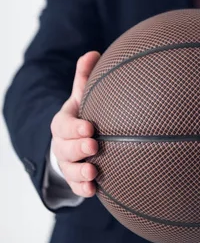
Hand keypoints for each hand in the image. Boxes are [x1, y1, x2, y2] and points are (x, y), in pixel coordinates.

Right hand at [50, 51, 99, 197]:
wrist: (75, 140)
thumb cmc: (82, 114)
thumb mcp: (81, 96)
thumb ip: (85, 78)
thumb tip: (93, 53)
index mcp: (63, 122)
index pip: (64, 125)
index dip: (75, 127)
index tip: (90, 127)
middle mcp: (62, 144)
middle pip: (64, 148)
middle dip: (78, 147)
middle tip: (94, 145)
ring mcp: (67, 163)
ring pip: (68, 169)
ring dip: (80, 171)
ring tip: (93, 171)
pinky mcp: (74, 178)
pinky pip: (75, 186)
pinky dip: (83, 189)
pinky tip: (94, 190)